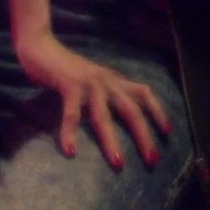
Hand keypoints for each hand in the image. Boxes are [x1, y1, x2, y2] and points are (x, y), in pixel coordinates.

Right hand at [14, 32, 172, 169]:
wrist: (41, 45)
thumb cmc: (66, 68)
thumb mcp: (93, 79)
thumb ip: (105, 92)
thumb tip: (116, 114)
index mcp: (113, 80)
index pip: (144, 93)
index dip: (158, 111)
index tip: (168, 132)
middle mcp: (106, 81)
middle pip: (131, 110)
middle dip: (143, 136)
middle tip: (152, 160)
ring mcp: (88, 84)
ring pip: (104, 116)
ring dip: (111, 141)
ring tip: (118, 163)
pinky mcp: (68, 85)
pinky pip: (72, 114)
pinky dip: (70, 133)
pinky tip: (70, 151)